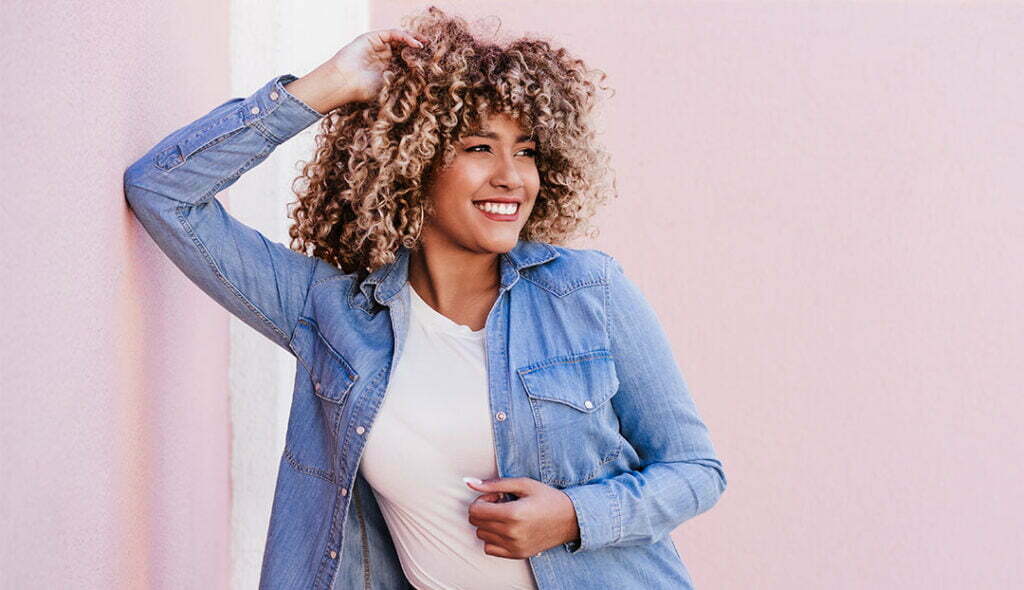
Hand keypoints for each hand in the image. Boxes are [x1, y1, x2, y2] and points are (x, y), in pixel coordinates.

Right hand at [325, 28, 428, 103]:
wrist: (344, 82)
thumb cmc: (363, 90)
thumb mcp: (389, 86)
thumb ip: (403, 79)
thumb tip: (423, 78)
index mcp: (387, 68)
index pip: (406, 59)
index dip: (418, 60)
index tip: (432, 63)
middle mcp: (383, 55)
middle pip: (404, 47)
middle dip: (418, 48)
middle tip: (433, 51)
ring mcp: (378, 46)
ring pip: (400, 39)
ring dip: (414, 40)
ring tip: (425, 45)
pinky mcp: (372, 37)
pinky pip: (392, 33)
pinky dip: (405, 37)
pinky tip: (415, 44)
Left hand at [465, 477, 580, 558]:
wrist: (571, 519)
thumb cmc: (547, 498)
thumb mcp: (523, 484)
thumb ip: (494, 484)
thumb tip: (468, 481)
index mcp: (513, 514)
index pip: (475, 510)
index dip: (482, 500)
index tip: (497, 496)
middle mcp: (512, 533)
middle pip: (476, 523)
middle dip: (484, 510)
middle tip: (502, 504)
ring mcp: (514, 547)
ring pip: (481, 535)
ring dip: (489, 524)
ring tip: (507, 517)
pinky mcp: (517, 555)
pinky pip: (489, 549)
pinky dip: (493, 538)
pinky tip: (507, 529)